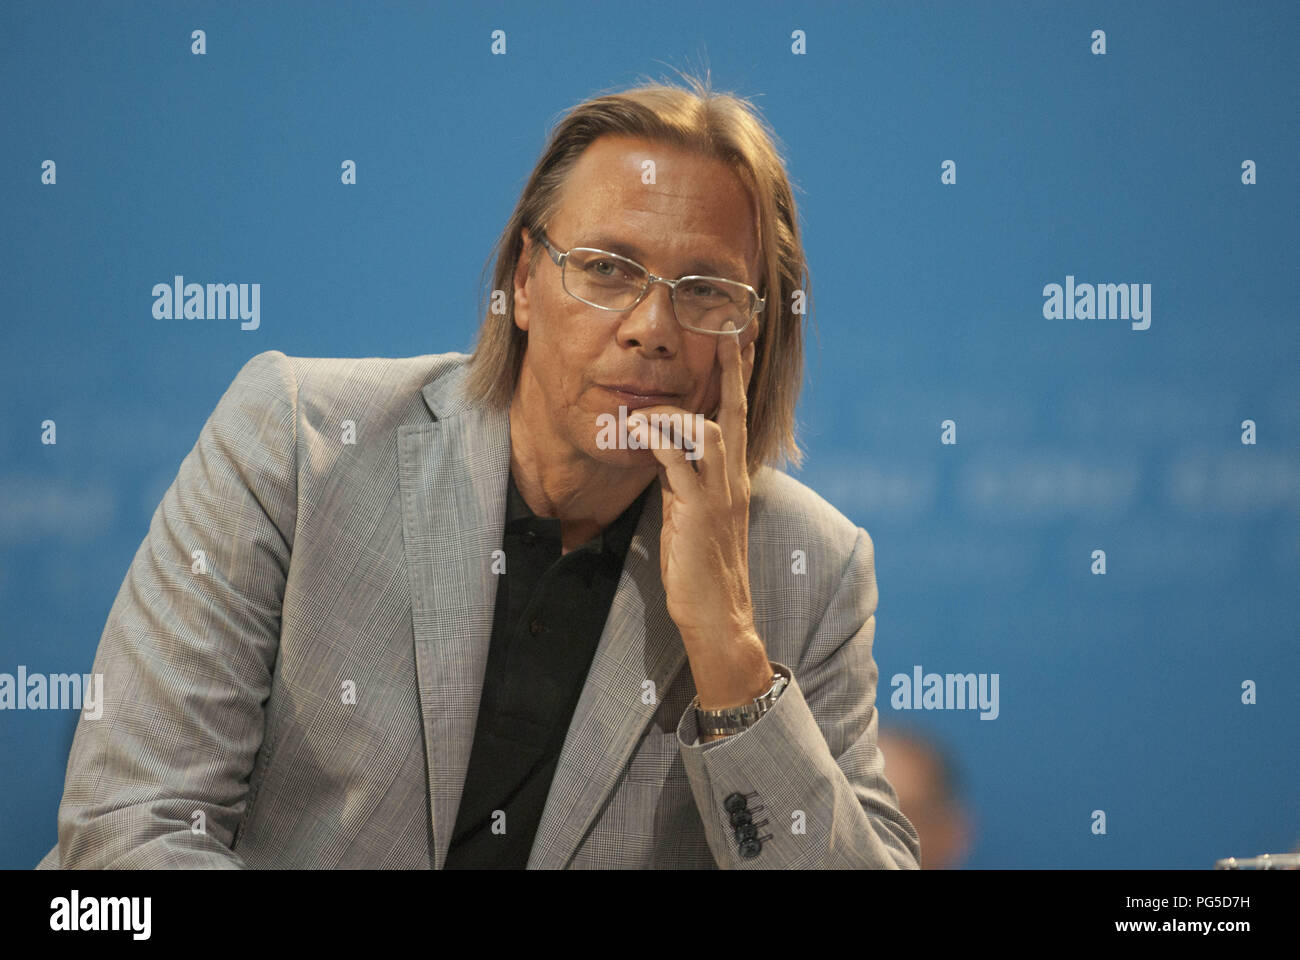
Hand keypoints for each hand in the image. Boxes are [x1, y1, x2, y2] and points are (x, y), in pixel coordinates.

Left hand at [627, 321, 770, 708]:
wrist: (718, 617)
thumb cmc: (701, 571)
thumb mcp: (691, 516)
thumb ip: (683, 481)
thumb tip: (663, 452)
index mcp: (733, 480)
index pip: (737, 418)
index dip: (737, 379)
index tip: (737, 341)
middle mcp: (733, 480)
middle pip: (734, 411)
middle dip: (731, 369)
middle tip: (729, 331)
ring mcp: (719, 495)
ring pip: (706, 430)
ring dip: (671, 413)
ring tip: (639, 413)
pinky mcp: (698, 512)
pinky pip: (678, 462)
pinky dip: (656, 439)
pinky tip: (636, 432)